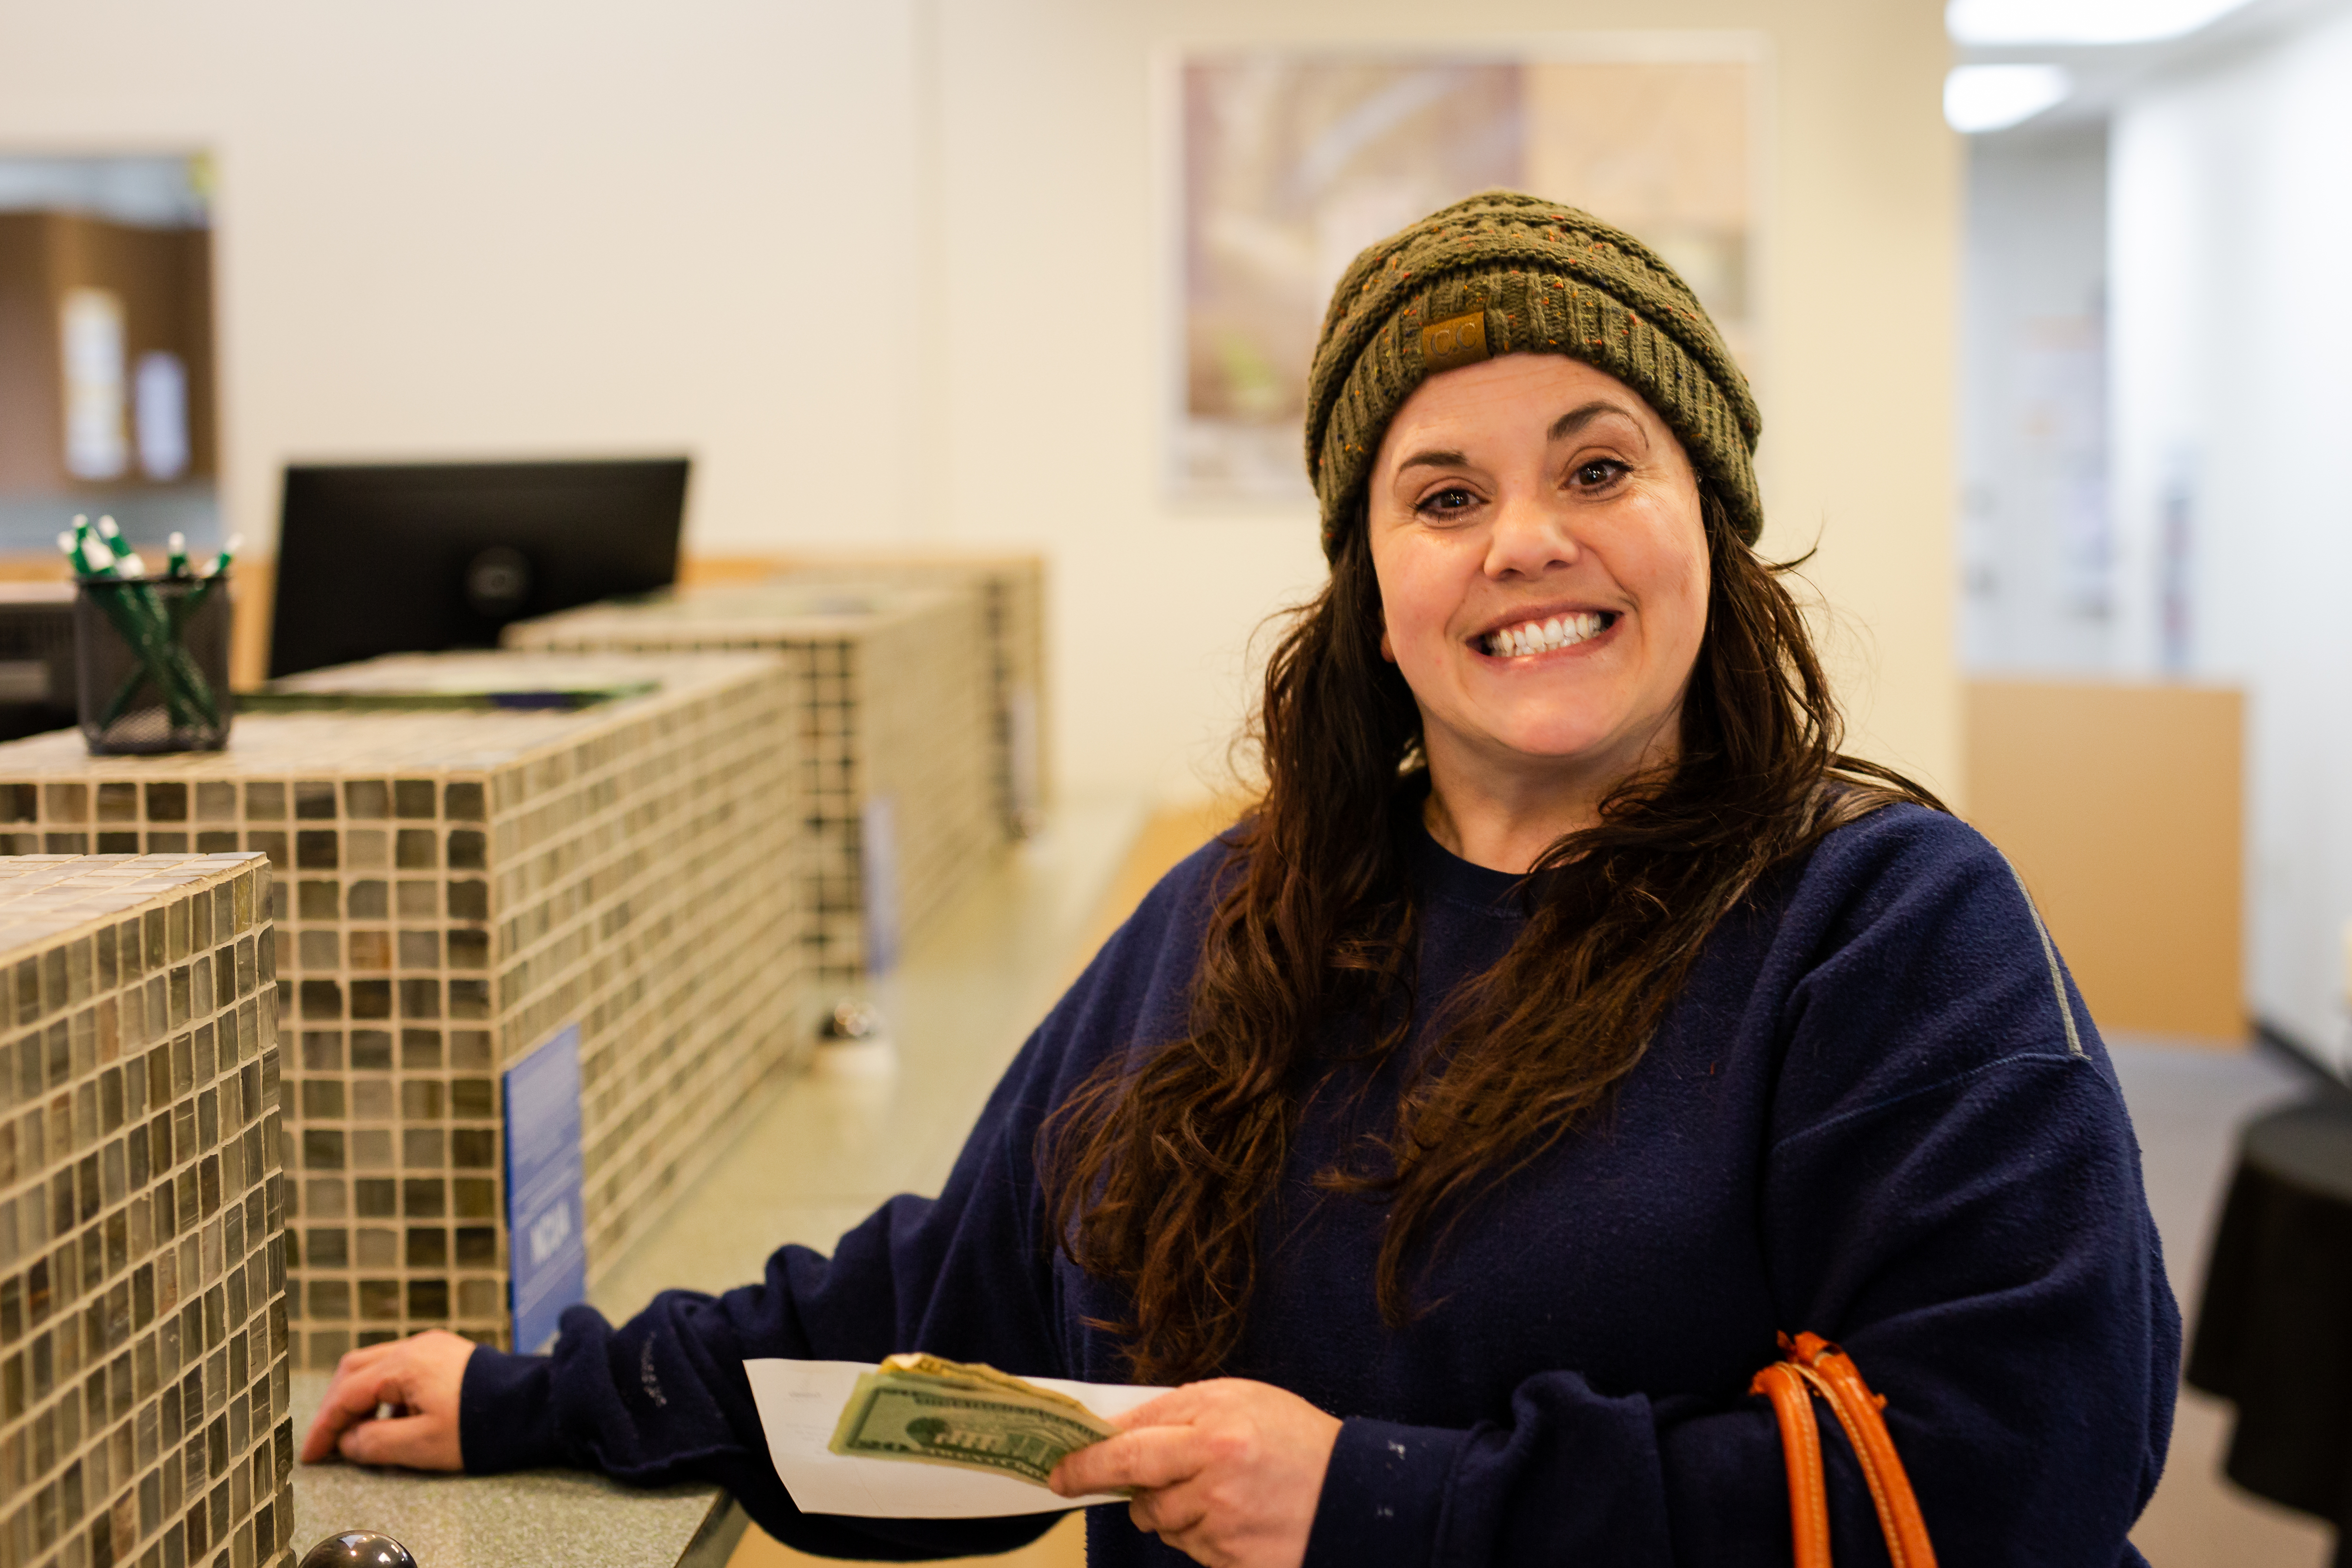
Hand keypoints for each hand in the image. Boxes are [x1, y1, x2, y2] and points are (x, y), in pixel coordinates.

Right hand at [299, 1329, 477, 1469]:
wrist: (535, 1406)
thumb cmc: (480, 1427)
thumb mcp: (420, 1445)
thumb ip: (375, 1443)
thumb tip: (347, 1441)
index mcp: (405, 1364)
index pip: (347, 1393)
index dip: (325, 1426)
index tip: (312, 1454)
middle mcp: (416, 1346)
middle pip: (356, 1369)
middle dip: (338, 1404)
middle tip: (330, 1440)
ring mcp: (433, 1346)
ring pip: (378, 1365)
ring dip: (362, 1397)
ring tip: (360, 1434)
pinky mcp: (447, 1353)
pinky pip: (402, 1367)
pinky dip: (386, 1392)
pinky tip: (394, 1420)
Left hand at [1048, 1378, 1341, 1567]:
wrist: (1358, 1493)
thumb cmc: (1295, 1437)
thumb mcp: (1238, 1398)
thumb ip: (1174, 1411)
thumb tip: (1115, 1433)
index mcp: (1214, 1434)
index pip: (1127, 1453)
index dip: (1085, 1464)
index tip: (1059, 1472)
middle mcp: (1216, 1484)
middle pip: (1140, 1497)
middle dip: (1129, 1489)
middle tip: (1143, 1477)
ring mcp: (1226, 1530)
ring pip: (1163, 1526)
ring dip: (1172, 1511)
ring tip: (1217, 1490)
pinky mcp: (1235, 1563)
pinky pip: (1192, 1550)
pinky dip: (1200, 1534)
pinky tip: (1235, 1515)